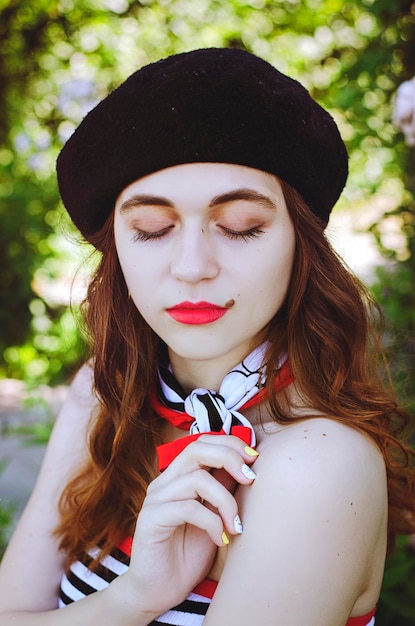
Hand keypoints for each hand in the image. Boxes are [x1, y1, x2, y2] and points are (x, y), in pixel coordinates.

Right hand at [123, 434, 257, 617]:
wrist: (156, 593)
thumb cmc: (187, 554)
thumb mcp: (214, 516)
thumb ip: (223, 490)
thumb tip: (248, 466)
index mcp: (177, 477)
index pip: (201, 442)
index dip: (229, 443)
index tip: (254, 460)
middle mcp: (164, 482)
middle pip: (196, 449)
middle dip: (229, 458)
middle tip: (251, 479)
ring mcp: (156, 500)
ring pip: (197, 479)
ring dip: (226, 501)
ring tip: (236, 526)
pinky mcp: (151, 520)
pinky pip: (188, 508)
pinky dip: (212, 522)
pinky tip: (220, 540)